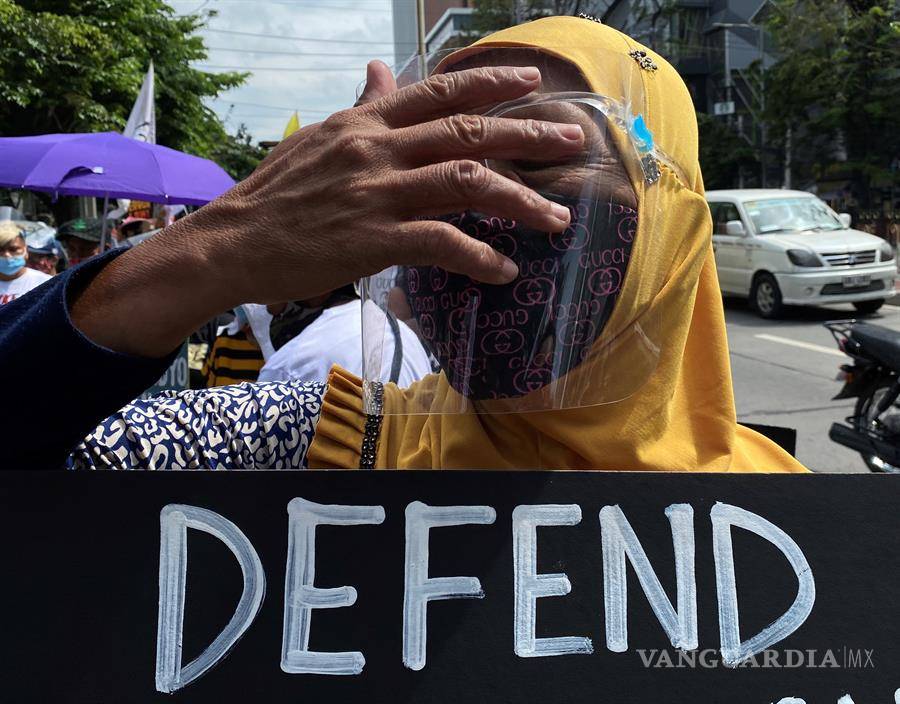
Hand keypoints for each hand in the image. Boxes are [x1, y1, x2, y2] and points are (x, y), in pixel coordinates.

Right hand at [71, 63, 584, 356]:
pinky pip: (441, 242)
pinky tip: (504, 270)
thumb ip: (362, 109)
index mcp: (365, 123)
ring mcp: (376, 193)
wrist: (231, 242)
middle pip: (469, 131)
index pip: (440, 92)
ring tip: (556, 218)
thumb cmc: (275, 195)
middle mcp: (377, 148)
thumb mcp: (318, 139)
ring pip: (466, 182)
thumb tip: (383, 71)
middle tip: (574, 141)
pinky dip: (479, 257)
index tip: (532, 80)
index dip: (490, 83)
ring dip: (520, 200)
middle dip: (528, 134)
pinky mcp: (372, 239)